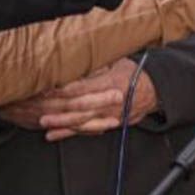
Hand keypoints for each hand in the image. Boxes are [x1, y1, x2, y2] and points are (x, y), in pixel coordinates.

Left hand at [0, 58, 157, 141]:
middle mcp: (108, 102)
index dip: (64, 88)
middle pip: (79, 107)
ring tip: (43, 122)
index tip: (47, 86)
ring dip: (61, 124)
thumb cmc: (135, 74)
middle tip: (39, 108)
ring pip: (81, 122)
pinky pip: (85, 131)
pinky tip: (52, 135)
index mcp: (111, 84)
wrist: (155, 91)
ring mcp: (108, 116)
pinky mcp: (107, 124)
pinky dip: (68, 134)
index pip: (83, 87)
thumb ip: (99, 64)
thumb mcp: (119, 62)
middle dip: (58, 109)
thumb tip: (78, 59)